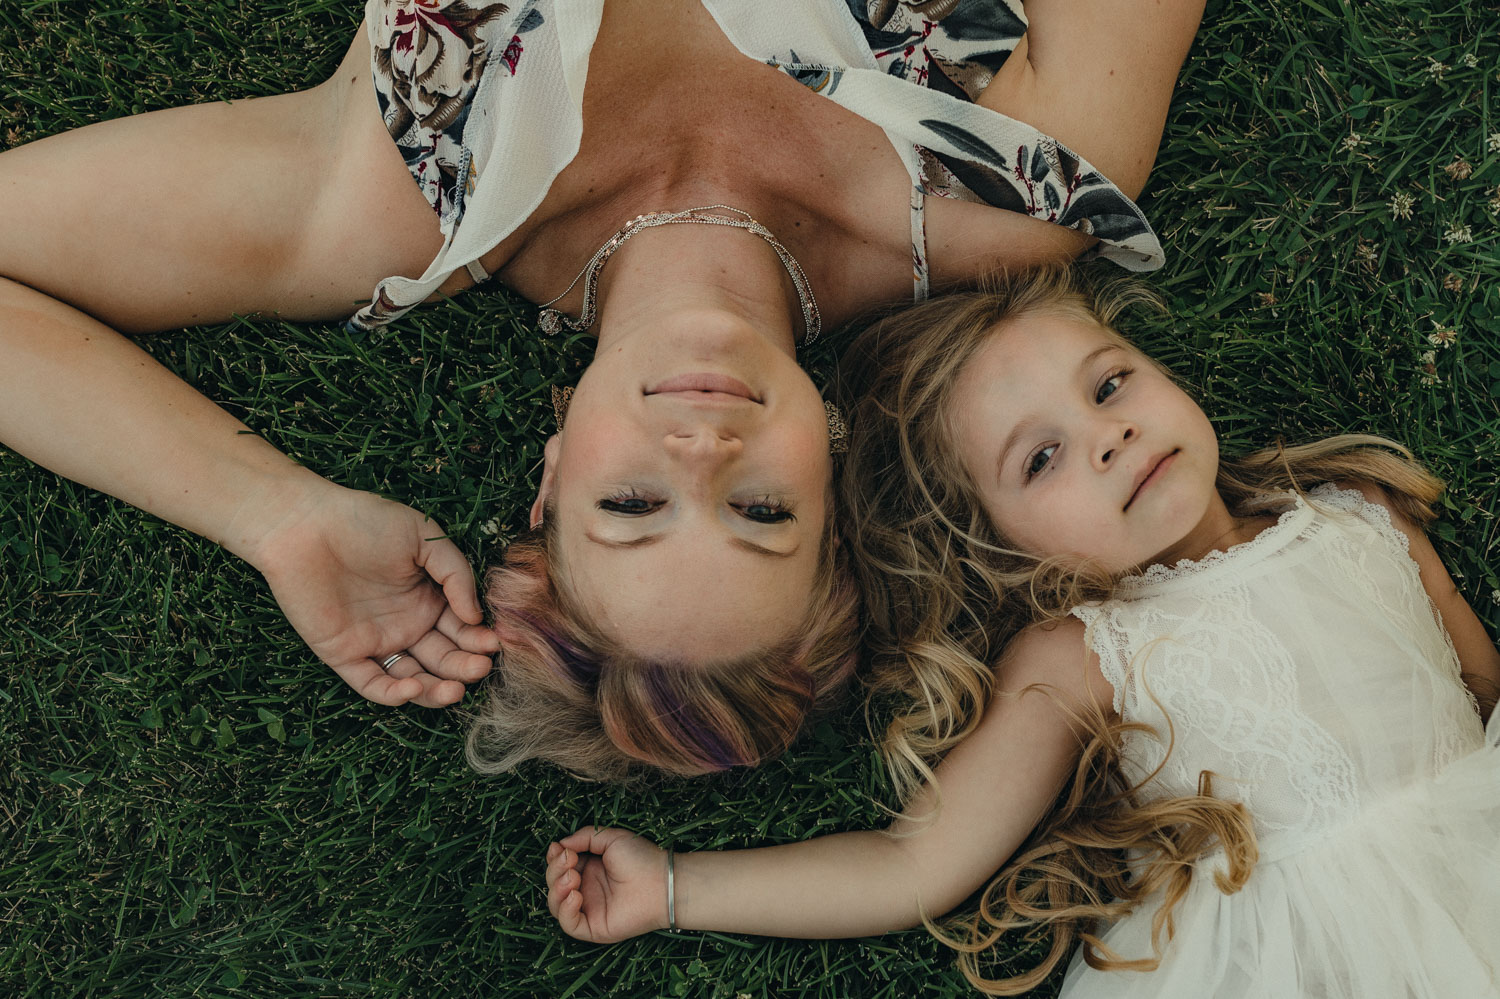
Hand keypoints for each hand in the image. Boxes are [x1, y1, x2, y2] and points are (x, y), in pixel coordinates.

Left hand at [245, 482, 499, 707]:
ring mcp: (376, 642)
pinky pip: (372, 684)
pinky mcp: (344, 655)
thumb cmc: (365, 522)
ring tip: (456, 690)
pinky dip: (394, 695)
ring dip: (437, 690)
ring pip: (413, 679)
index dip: (479, 639)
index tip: (495, 642)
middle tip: (481, 667)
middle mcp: (406, 625)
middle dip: (465, 666)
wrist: (304, 525)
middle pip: (443, 658)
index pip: (461, 629)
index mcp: (427, 599)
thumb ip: (456, 573)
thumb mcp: (424, 537)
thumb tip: (476, 615)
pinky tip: (414, 688)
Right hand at [546, 828, 669, 942]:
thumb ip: (584, 837)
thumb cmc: (641, 859)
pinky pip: (569, 924)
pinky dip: (565, 910)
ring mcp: (589, 909)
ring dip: (557, 889)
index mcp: (589, 869)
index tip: (558, 848)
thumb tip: (560, 844)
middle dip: (555, 870)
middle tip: (569, 860)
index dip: (554, 858)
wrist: (662, 882)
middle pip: (554, 884)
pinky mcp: (593, 928)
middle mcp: (586, 890)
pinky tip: (576, 895)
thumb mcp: (610, 838)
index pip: (559, 867)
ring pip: (556, 905)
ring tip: (572, 876)